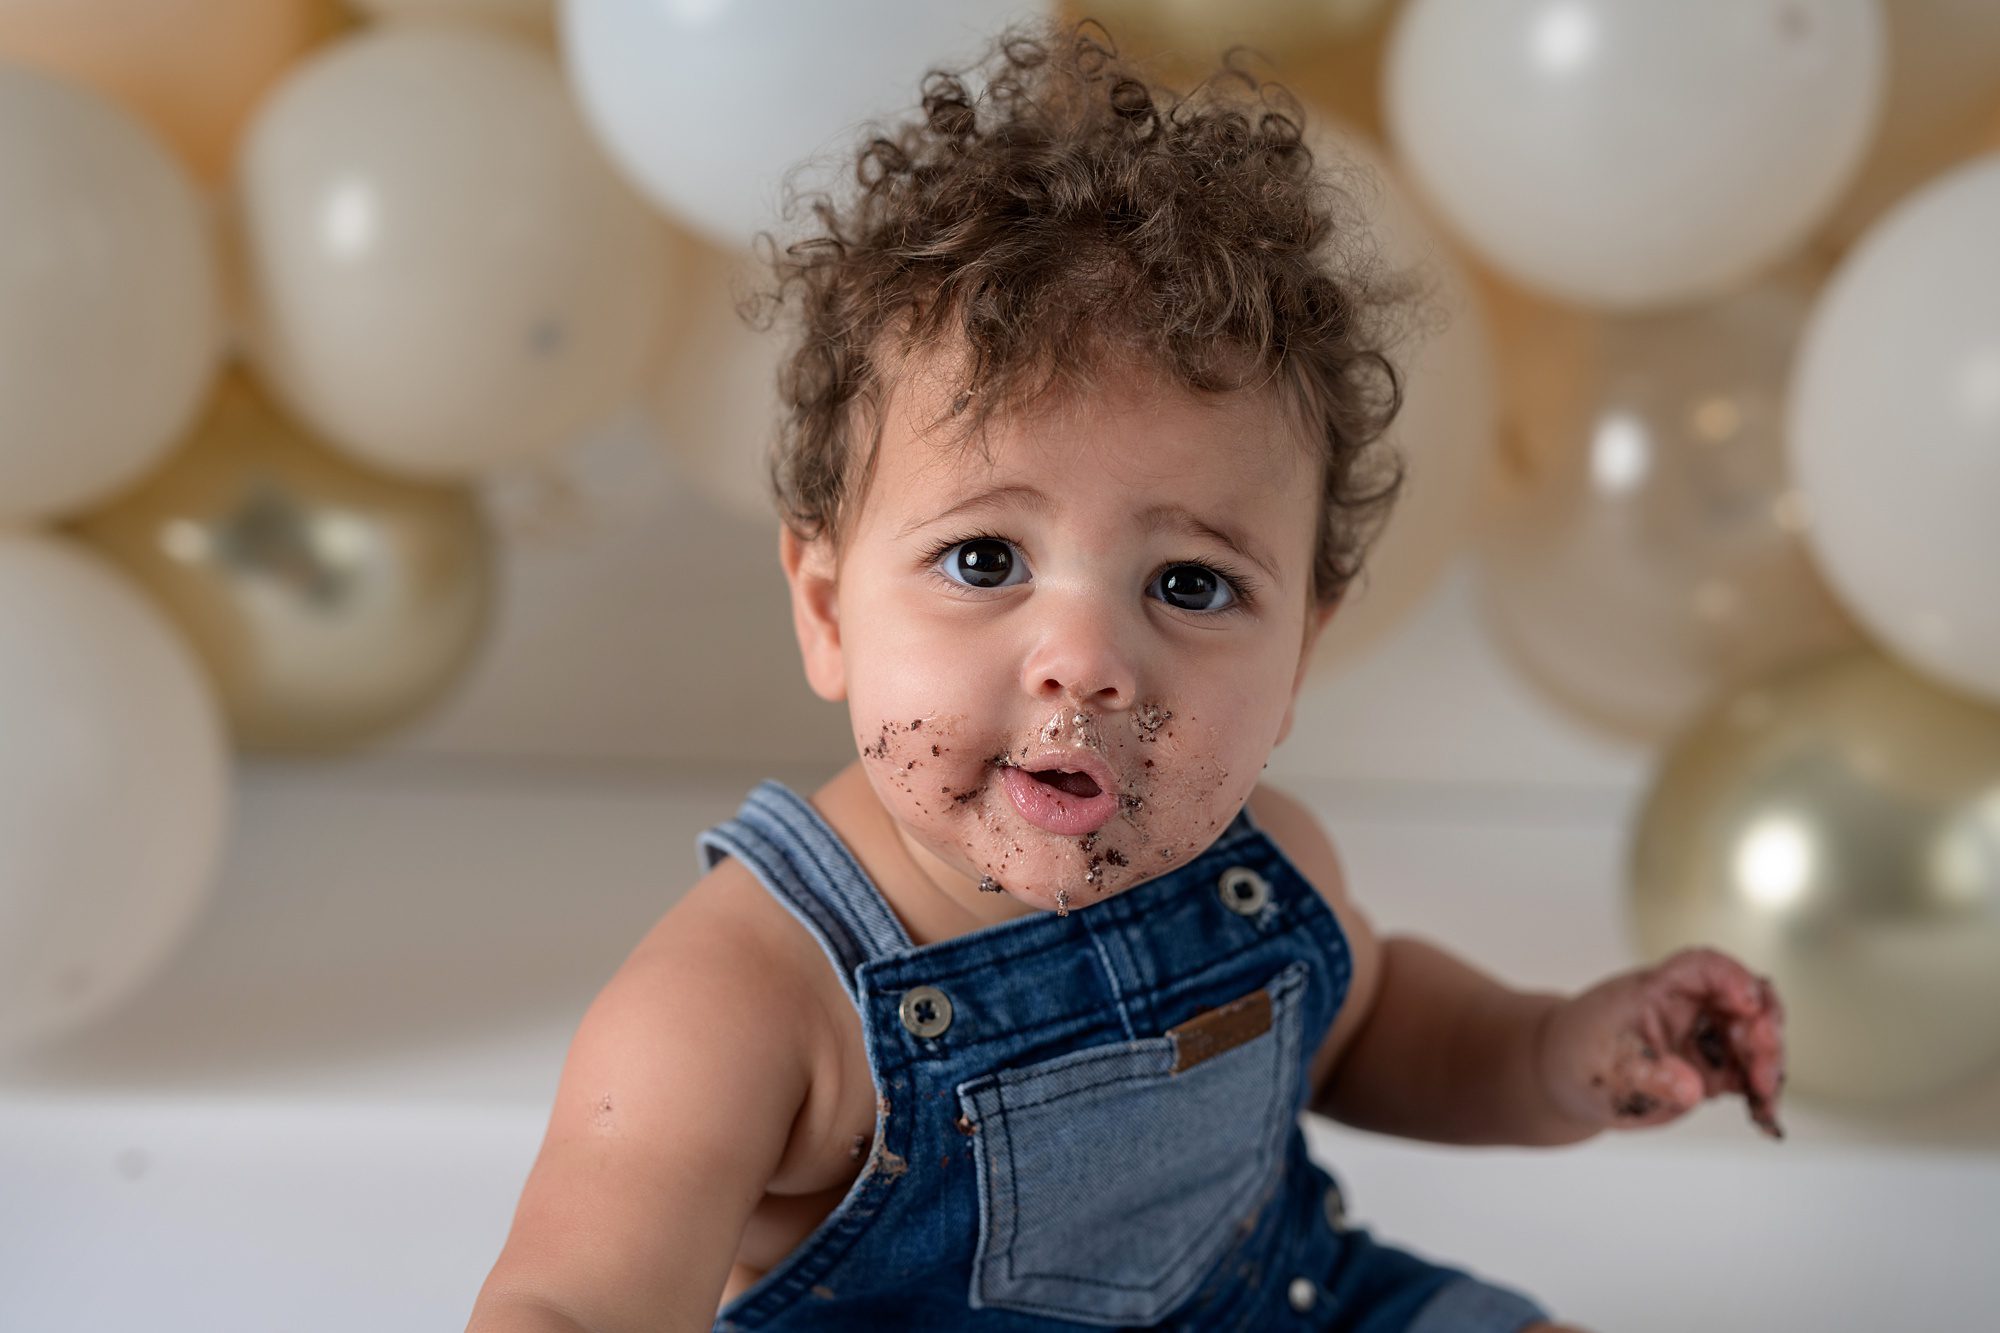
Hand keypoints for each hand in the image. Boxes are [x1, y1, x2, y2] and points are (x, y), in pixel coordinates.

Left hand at [1535, 946, 1787, 1139]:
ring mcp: (1703, 1039)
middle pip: (1743, 1001)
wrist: (1564, 1079)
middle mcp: (1688, 1007)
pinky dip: (1760, 1092)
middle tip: (1764, 1064)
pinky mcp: (1710, 1070)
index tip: (1749, 1004)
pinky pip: (1746, 1075)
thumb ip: (1649, 1076)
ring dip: (1768, 1063)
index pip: (1701, 966)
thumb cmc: (1577, 1056)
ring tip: (1765, 1095)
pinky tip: (1764, 1113)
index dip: (1731, 978)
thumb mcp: (1604, 1068)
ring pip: (1754, 1039)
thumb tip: (1694, 1089)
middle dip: (1763, 1029)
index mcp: (1657, 989)